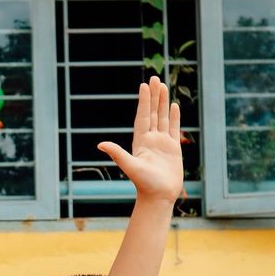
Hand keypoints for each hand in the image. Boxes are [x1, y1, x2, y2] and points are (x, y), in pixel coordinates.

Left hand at [97, 77, 182, 204]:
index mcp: (140, 141)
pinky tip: (174, 106)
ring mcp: (162, 143)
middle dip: (153, 96)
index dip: (143, 101)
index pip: (143, 116)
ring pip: (163, 118)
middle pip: (153, 113)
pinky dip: (174, 117)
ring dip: (163, 103)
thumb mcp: (130, 166)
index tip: (144, 86)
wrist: (158, 197)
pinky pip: (174, 128)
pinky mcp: (173, 149)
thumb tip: (100, 144)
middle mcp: (150, 140)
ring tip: (164, 86)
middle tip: (154, 78)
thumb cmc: (144, 184)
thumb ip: (117, 153)